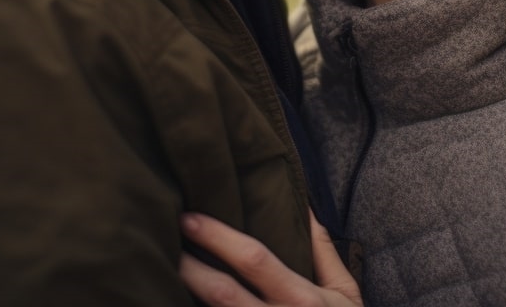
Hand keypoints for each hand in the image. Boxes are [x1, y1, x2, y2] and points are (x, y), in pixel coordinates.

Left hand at [179, 211, 362, 306]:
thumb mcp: (345, 292)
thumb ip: (323, 251)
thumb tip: (306, 207)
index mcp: (301, 299)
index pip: (253, 259)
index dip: (217, 237)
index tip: (189, 217)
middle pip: (220, 293)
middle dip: (187, 267)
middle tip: (161, 240)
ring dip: (185, 297)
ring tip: (161, 273)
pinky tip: (177, 301)